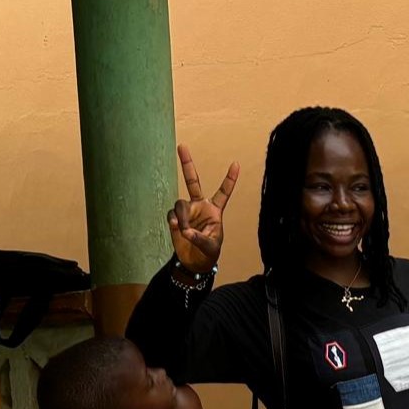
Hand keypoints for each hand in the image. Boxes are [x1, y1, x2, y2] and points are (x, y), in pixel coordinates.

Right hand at [166, 144, 237, 274]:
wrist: (194, 262)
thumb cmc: (208, 253)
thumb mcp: (210, 247)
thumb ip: (199, 238)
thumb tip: (185, 231)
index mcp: (215, 210)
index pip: (223, 192)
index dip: (229, 179)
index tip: (236, 163)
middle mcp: (200, 206)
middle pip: (193, 181)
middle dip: (187, 164)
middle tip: (182, 146)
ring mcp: (187, 211)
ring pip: (180, 204)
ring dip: (182, 217)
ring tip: (184, 230)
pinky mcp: (176, 218)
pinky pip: (172, 214)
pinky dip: (174, 221)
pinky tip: (177, 228)